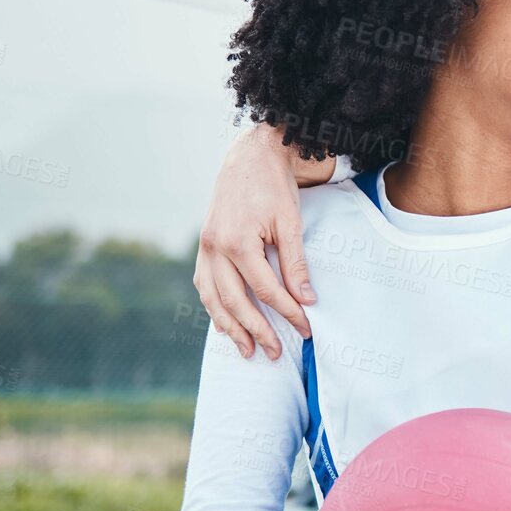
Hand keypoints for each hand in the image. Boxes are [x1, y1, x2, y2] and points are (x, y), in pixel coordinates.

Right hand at [193, 123, 329, 359]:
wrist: (249, 157)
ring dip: (230, 327)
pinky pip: (204, 284)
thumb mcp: (290, 222)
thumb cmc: (273, 187)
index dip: (287, 312)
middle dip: (256, 330)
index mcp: (237, 241)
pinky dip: (214, 307)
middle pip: (235, 301)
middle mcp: (214, 248)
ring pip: (212, 298)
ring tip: (247, 350)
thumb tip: (305, 299)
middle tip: (276, 353)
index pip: (266, 290)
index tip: (306, 328)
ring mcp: (204, 247)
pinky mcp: (204, 246)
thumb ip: (295, 263)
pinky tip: (226, 324)